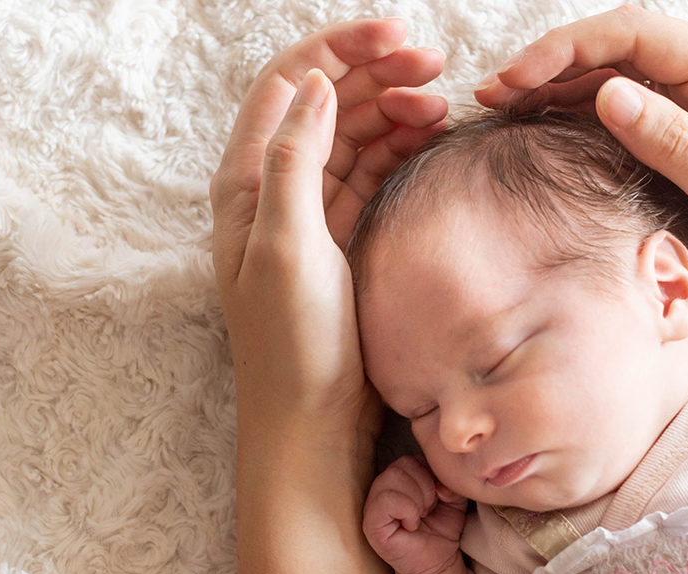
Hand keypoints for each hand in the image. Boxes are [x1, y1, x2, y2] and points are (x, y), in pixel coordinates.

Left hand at [211, 19, 446, 425]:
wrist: (311, 421)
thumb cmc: (292, 344)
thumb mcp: (287, 248)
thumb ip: (294, 161)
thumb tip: (317, 85)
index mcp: (248, 181)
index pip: (289, 84)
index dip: (340, 49)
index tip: (397, 35)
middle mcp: (273, 189)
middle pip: (324, 102)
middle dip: (375, 73)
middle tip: (433, 65)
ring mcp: (309, 213)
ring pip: (351, 136)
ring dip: (392, 110)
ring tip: (439, 107)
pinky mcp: (340, 238)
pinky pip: (369, 174)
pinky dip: (398, 151)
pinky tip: (428, 141)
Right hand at [363, 456, 469, 573]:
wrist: (437, 561)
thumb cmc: (442, 527)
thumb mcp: (453, 497)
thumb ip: (449, 480)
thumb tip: (439, 483)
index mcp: (401, 475)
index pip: (413, 457)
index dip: (431, 475)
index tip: (438, 497)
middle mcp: (383, 486)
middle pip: (402, 464)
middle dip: (425, 487)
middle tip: (429, 509)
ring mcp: (373, 504)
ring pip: (392, 478)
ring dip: (416, 500)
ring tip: (420, 517)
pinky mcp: (371, 523)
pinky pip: (385, 501)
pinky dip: (406, 510)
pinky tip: (411, 525)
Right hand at [474, 6, 687, 325]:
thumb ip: (677, 142)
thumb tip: (609, 94)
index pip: (638, 35)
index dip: (569, 48)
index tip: (517, 78)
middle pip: (620, 46)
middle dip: (552, 62)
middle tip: (493, 94)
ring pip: (619, 75)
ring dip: (559, 86)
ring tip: (504, 108)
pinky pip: (632, 108)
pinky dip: (583, 112)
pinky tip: (548, 124)